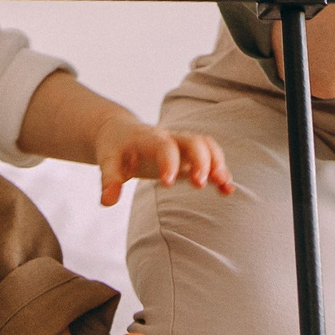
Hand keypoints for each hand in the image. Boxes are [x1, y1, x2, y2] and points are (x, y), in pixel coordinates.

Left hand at [90, 116, 233, 207]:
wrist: (121, 132)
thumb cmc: (115, 148)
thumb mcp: (107, 161)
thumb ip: (109, 180)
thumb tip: (107, 202)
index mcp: (149, 139)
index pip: (164, 145)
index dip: (168, 161)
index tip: (167, 183)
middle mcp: (171, 139)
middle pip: (194, 141)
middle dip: (201, 160)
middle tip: (200, 184)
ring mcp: (182, 147)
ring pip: (207, 146)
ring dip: (217, 163)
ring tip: (224, 185)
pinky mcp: (189, 157)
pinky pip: (211, 159)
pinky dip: (221, 172)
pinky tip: (228, 190)